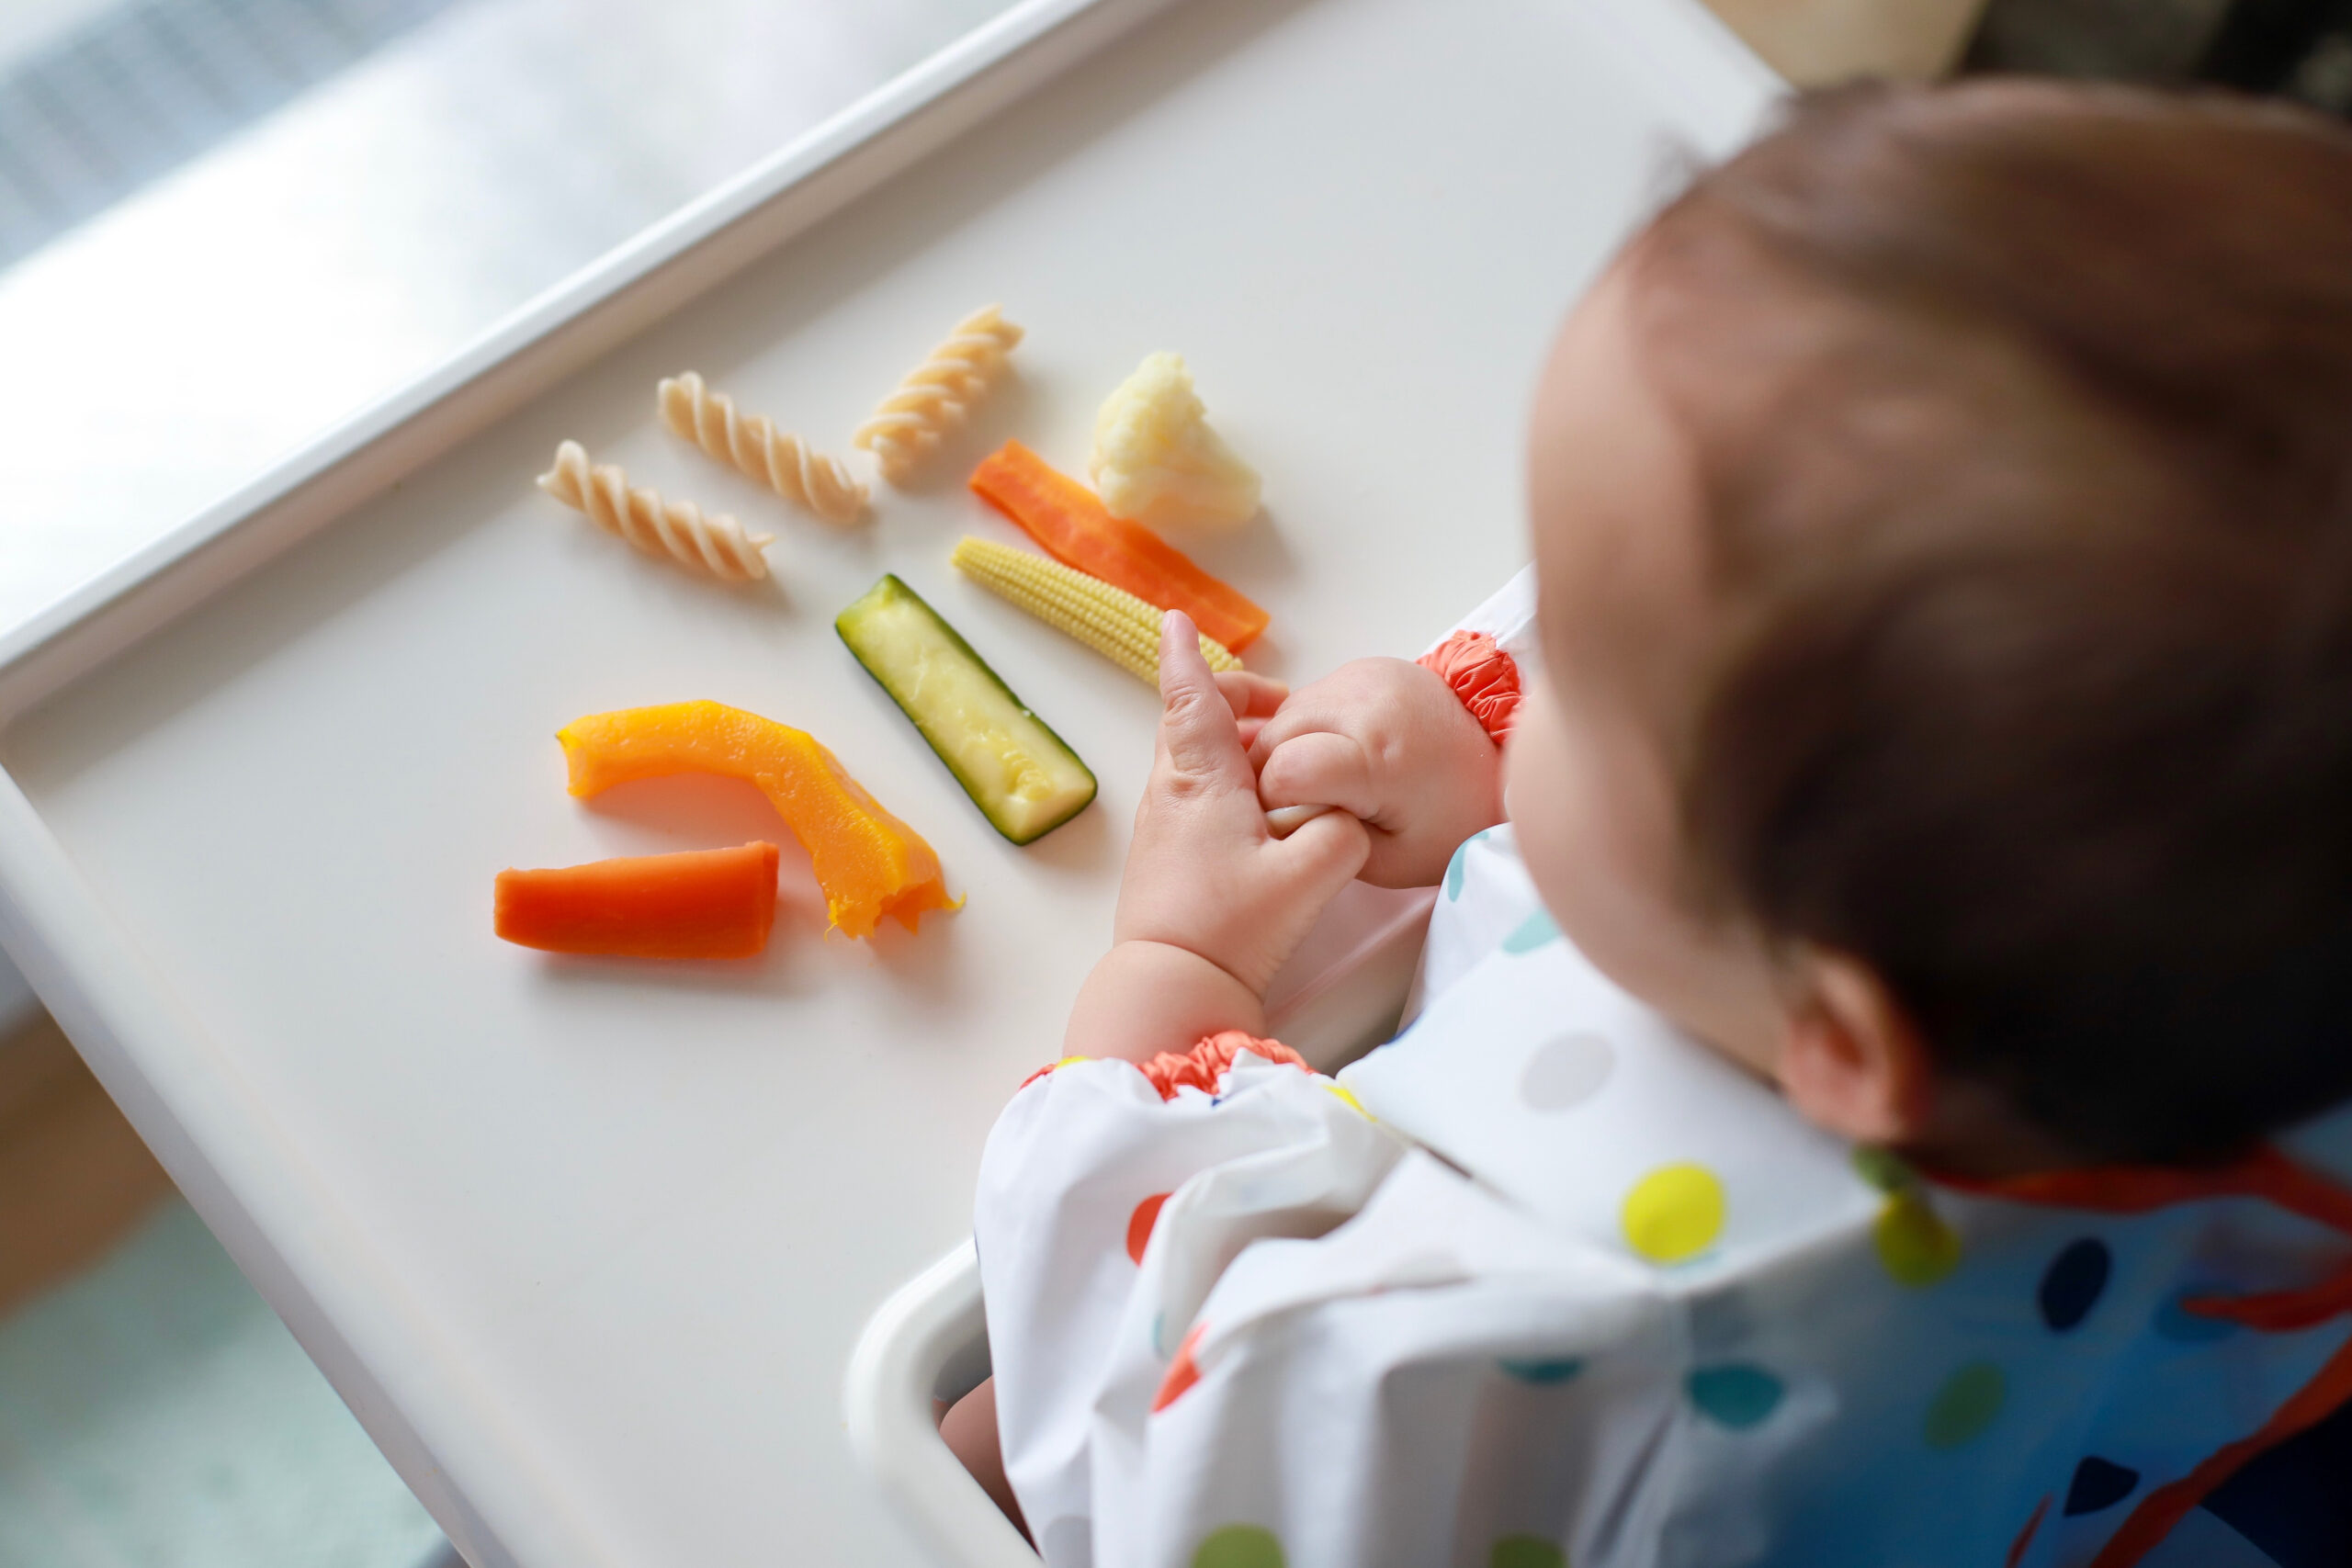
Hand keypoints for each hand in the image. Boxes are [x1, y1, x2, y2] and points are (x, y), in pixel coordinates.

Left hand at [1113, 613, 1370, 996]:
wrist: (1170, 984)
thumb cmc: (1229, 927)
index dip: (1185, 656)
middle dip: (1228, 699)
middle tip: (1278, 705)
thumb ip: (1342, 832)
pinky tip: (1260, 811)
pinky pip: (1193, 796)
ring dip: (1229, 745)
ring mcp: (1163, 826)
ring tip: (1280, 759)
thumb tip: (1344, 815)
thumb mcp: (1312, 874)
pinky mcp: (1166, 856)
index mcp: (1201, 779)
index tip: (1174, 621)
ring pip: (1191, 761)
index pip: (1190, 698)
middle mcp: (1172, 792)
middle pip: (1190, 722)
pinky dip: (1225, 782)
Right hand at [1249, 657, 1503, 888]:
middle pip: (1274, 737)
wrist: (1499, 764)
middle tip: (1304, 805)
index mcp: (1378, 756)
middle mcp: (1366, 703)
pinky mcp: (1364, 666)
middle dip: (1273, 776)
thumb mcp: (1387, 859)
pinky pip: (1308, 699)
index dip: (1278, 802)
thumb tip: (1277, 814)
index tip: (1299, 821)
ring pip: (1283, 715)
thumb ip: (1323, 839)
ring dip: (1285, 749)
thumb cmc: (1451, 822)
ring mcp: (1364, 676)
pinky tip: (1334, 751)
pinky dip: (1307, 729)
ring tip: (1321, 780)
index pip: (1284, 771)